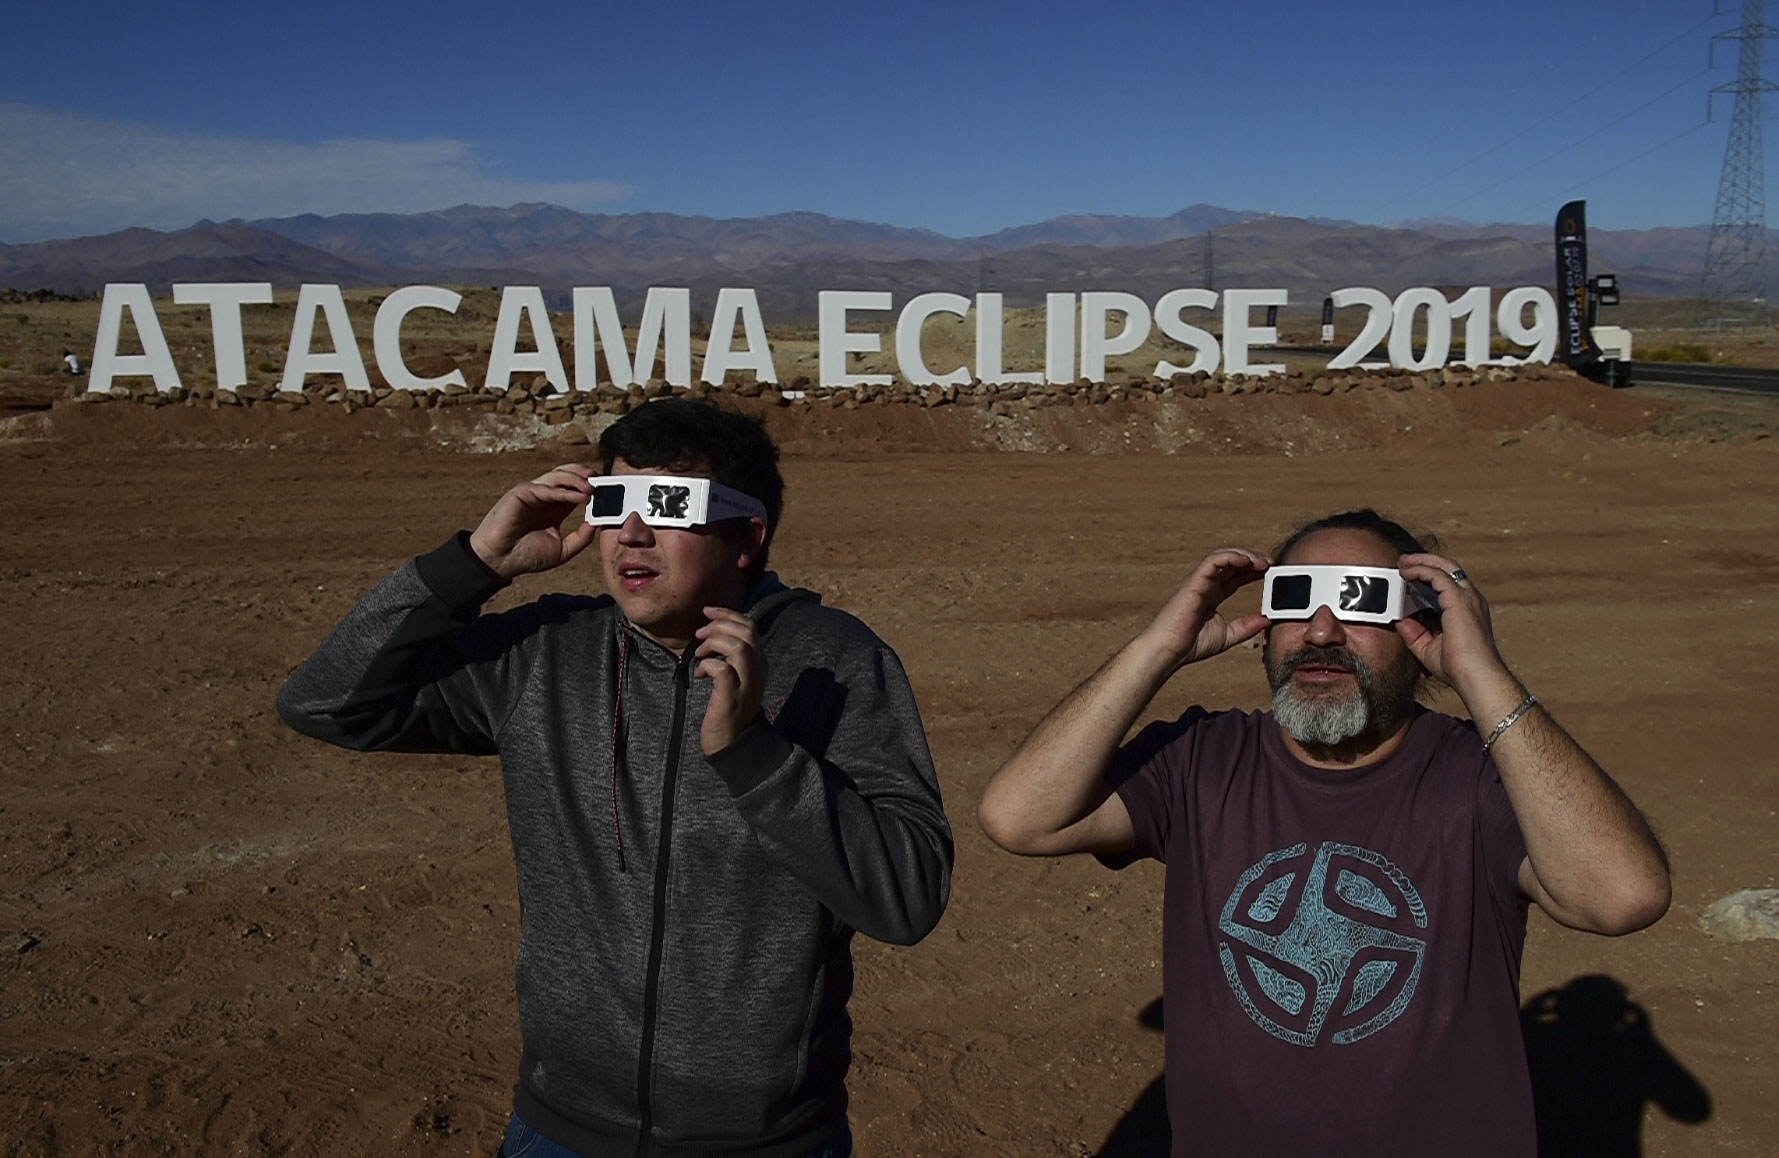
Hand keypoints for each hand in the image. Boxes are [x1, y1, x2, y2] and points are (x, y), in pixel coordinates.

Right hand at [468, 464, 597, 580]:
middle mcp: (544, 498)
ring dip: (577, 480)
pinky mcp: (521, 493)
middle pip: (567, 476)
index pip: (575, 490)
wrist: (501, 561)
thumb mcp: (562, 550)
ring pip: (557, 476)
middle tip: (601, 480)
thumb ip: (580, 537)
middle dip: (584, 475)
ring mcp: (532, 493)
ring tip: (592, 488)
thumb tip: (596, 524)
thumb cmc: (526, 556)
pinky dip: (564, 491)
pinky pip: (546, 488)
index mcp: (554, 508)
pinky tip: (579, 497)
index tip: (608, 490)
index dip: (591, 487)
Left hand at [695, 606, 764, 754]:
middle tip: (699, 634)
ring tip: (700, 654)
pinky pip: (723, 671)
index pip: (750, 626)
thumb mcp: (736, 676)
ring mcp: (746, 684)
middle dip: (719, 625)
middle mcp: (758, 670)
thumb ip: (731, 655)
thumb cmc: (729, 706)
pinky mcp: (732, 697)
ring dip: (713, 644)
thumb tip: (711, 631)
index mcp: (759, 662)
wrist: (733, 743)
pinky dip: (708, 665)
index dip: (727, 614)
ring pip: (739, 648)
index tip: (707, 612)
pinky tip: (700, 674)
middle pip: (746, 632)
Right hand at [1139, 548, 1272, 669]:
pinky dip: (1230, 557)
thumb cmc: (1191, 645)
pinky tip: (1246, 560)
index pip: (1236, 575)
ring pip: (1223, 556)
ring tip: (1262, 561)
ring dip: (1244, 555)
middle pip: (1231, 562)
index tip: (1271, 572)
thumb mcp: (1228, 635)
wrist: (1170, 651)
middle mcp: (1205, 584)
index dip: (1254, 570)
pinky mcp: (1194, 581)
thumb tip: (1267, 620)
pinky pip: (1213, 561)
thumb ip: (1247, 626)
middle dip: (1253, 559)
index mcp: (1212, 595)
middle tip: (1271, 563)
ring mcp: (1198, 581)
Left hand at [1394, 554, 1511, 697]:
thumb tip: (1398, 619)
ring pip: (1444, 566)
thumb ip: (1414, 631)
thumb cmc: (1457, 668)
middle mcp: (1470, 599)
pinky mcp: (1459, 600)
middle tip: (1404, 561)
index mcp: (1466, 609)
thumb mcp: (1427, 647)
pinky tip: (1406, 572)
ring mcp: (1467, 598)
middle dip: (1424, 561)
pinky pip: (1437, 575)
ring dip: (1420, 561)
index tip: (1407, 575)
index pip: (1448, 583)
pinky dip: (1420, 570)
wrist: (1475, 677)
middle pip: (1448, 568)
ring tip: (1402, 562)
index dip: (1427, 576)